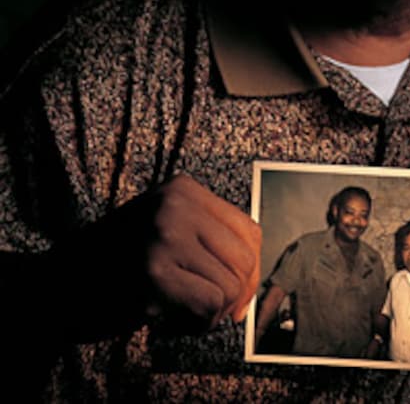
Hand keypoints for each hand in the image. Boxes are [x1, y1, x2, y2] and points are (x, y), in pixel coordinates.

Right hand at [54, 174, 260, 340]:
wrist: (50, 287)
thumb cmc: (113, 264)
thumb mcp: (164, 230)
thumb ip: (208, 240)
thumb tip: (255, 276)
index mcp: (182, 190)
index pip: (249, 230)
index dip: (251, 270)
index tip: (236, 294)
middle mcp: (175, 206)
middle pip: (245, 259)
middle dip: (236, 296)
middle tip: (208, 312)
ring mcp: (163, 238)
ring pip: (230, 286)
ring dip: (212, 314)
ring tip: (181, 315)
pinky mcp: (153, 275)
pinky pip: (209, 306)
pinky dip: (197, 325)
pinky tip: (171, 323)